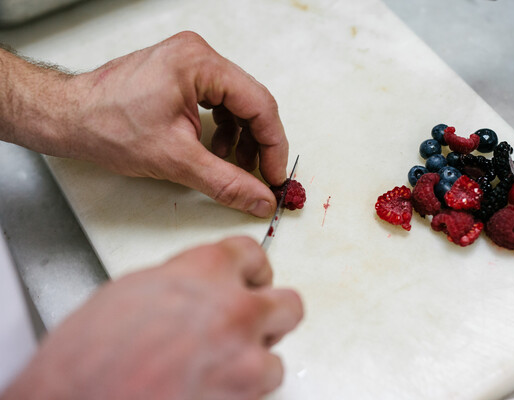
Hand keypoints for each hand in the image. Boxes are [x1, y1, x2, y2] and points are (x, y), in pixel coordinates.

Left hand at [0, 32, 288, 216]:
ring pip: (237, 104)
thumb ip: (226, 181)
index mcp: (200, 64)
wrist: (69, 118)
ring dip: (241, 139)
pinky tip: (216, 150)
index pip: (259, 104)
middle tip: (262, 176)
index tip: (276, 176)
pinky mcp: (182, 76)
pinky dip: (223, 130)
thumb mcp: (175, 160)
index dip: (273, 146)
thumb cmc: (107, 126)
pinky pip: (218, 103)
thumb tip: (259, 199)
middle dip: (258, 144)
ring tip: (233, 166)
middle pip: (251, 103)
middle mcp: (198, 56)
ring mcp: (190, 64)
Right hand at [2, 237, 302, 399]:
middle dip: (270, 313)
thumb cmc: (87, 354)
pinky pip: (260, 392)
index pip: (252, 253)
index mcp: (205, 270)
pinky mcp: (245, 397)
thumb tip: (194, 290)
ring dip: (253, 361)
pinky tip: (211, 390)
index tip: (251, 278)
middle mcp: (234, 309)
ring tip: (220, 368)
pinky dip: (242, 393)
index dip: (251, 269)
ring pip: (275, 356)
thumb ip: (181, 282)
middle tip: (251, 322)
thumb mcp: (134, 289)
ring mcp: (244, 357)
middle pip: (287, 304)